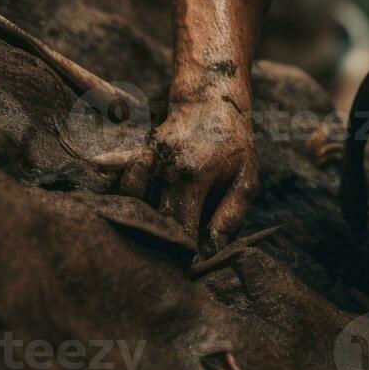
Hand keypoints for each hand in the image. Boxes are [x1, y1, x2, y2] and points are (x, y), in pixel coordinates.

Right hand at [112, 90, 258, 253]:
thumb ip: (231, 215)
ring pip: (130, 205)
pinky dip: (125, 204)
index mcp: (193, 179)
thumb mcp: (246, 177)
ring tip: (147, 244)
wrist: (212, 99)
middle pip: (150, 221)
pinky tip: (130, 219)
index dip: (182, 254)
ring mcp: (146, 162)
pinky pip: (122, 187)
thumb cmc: (234, 144)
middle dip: (157, 245)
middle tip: (161, 268)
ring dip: (137, 225)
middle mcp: (164, 171)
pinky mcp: (136, 156)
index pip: (180, 229)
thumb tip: (211, 250)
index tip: (185, 271)